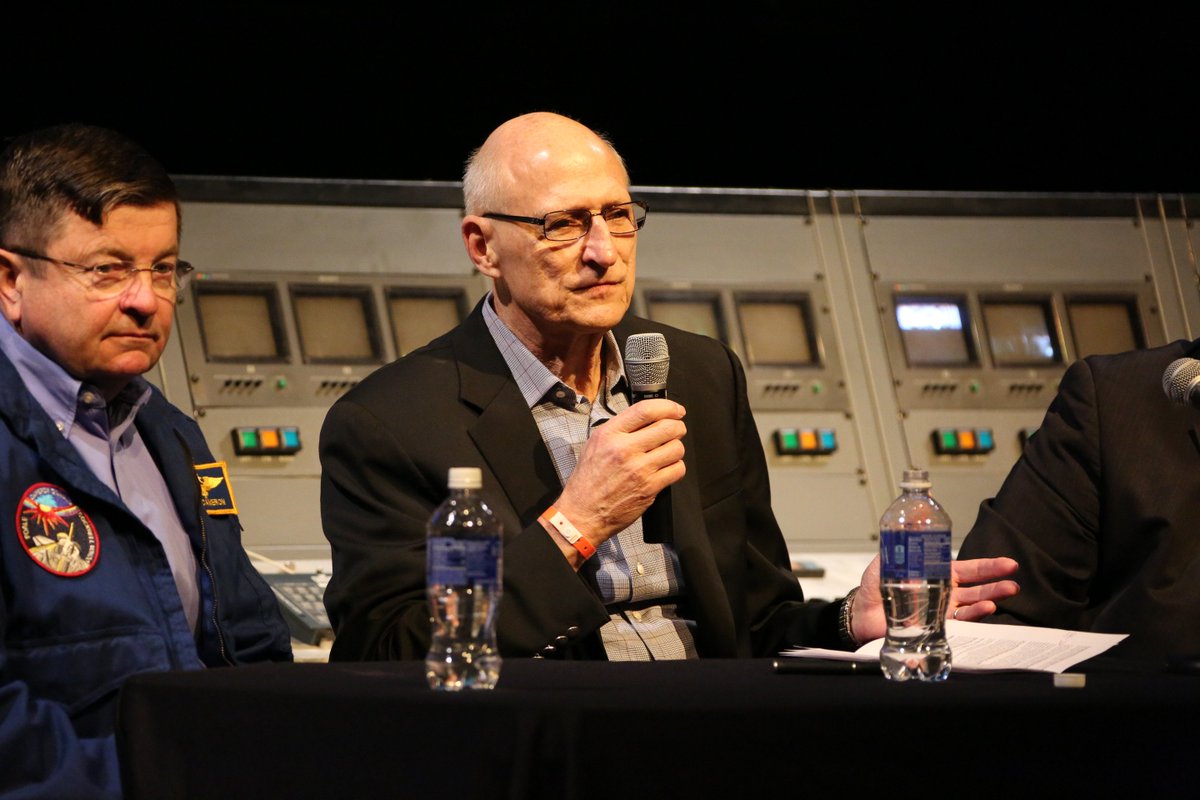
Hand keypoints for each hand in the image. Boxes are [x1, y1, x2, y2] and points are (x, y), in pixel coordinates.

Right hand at [551, 399, 685, 547]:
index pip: (645, 410)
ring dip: (676, 448)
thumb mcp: (595, 445)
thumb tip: (647, 418)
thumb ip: (619, 429)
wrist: (583, 513)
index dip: (668, 407)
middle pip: (668, 427)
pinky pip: (677, 470)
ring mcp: (639, 469)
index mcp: (610, 434)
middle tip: (675, 430)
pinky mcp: (650, 488)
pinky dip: (676, 467)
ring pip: (676, 448)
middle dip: (677, 427)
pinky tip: (666, 469)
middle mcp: (625, 449)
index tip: (675, 410)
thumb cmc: (588, 480)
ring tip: (667, 452)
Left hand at [850, 555, 1019, 644]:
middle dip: (996, 583)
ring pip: (972, 605)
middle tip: (1013, 581)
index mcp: (937, 573)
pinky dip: (973, 616)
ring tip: (1005, 593)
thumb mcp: (888, 561)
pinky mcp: (936, 626)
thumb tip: (913, 521)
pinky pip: (959, 622)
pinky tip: (985, 610)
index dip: (988, 567)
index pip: (968, 569)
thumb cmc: (876, 586)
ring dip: (990, 599)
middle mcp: (944, 592)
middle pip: (977, 587)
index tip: (1008, 564)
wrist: (863, 613)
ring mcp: (942, 610)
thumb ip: (902, 544)